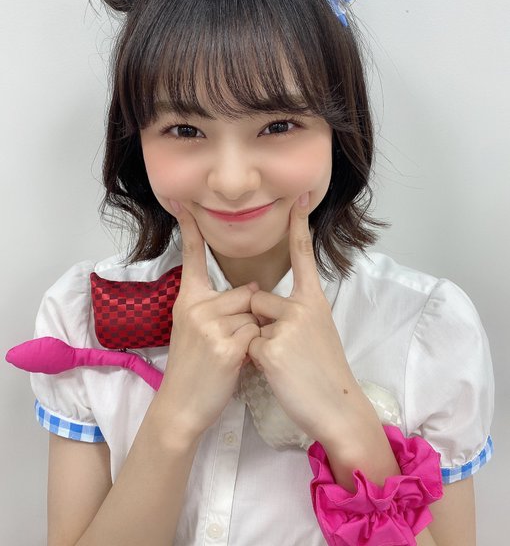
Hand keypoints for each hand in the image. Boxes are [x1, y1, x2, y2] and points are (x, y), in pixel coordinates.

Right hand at [158, 202, 260, 439]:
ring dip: (255, 334)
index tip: (184, 201)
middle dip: (249, 316)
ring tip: (233, 355)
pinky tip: (239, 363)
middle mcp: (195, 308)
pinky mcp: (227, 346)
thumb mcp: (193, 329)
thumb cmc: (194, 367)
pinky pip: (258, 333)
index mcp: (187, 300)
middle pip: (245, 293)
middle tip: (230, 343)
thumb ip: (216, 305)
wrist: (181, 406)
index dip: (189, 229)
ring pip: (254, 313)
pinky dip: (257, 348)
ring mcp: (210, 326)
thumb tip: (250, 290)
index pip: (191, 257)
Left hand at [247, 193, 356, 443]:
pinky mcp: (273, 347)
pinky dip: (256, 361)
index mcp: (314, 301)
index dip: (299, 226)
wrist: (337, 407)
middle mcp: (303, 307)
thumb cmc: (324, 371)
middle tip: (286, 352)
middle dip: (260, 324)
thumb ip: (295, 312)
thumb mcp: (317, 332)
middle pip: (258, 299)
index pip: (303, 256)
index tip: (297, 196)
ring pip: (251, 321)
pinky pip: (248, 345)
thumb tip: (266, 305)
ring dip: (257, 342)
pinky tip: (278, 374)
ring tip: (283, 363)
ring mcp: (288, 326)